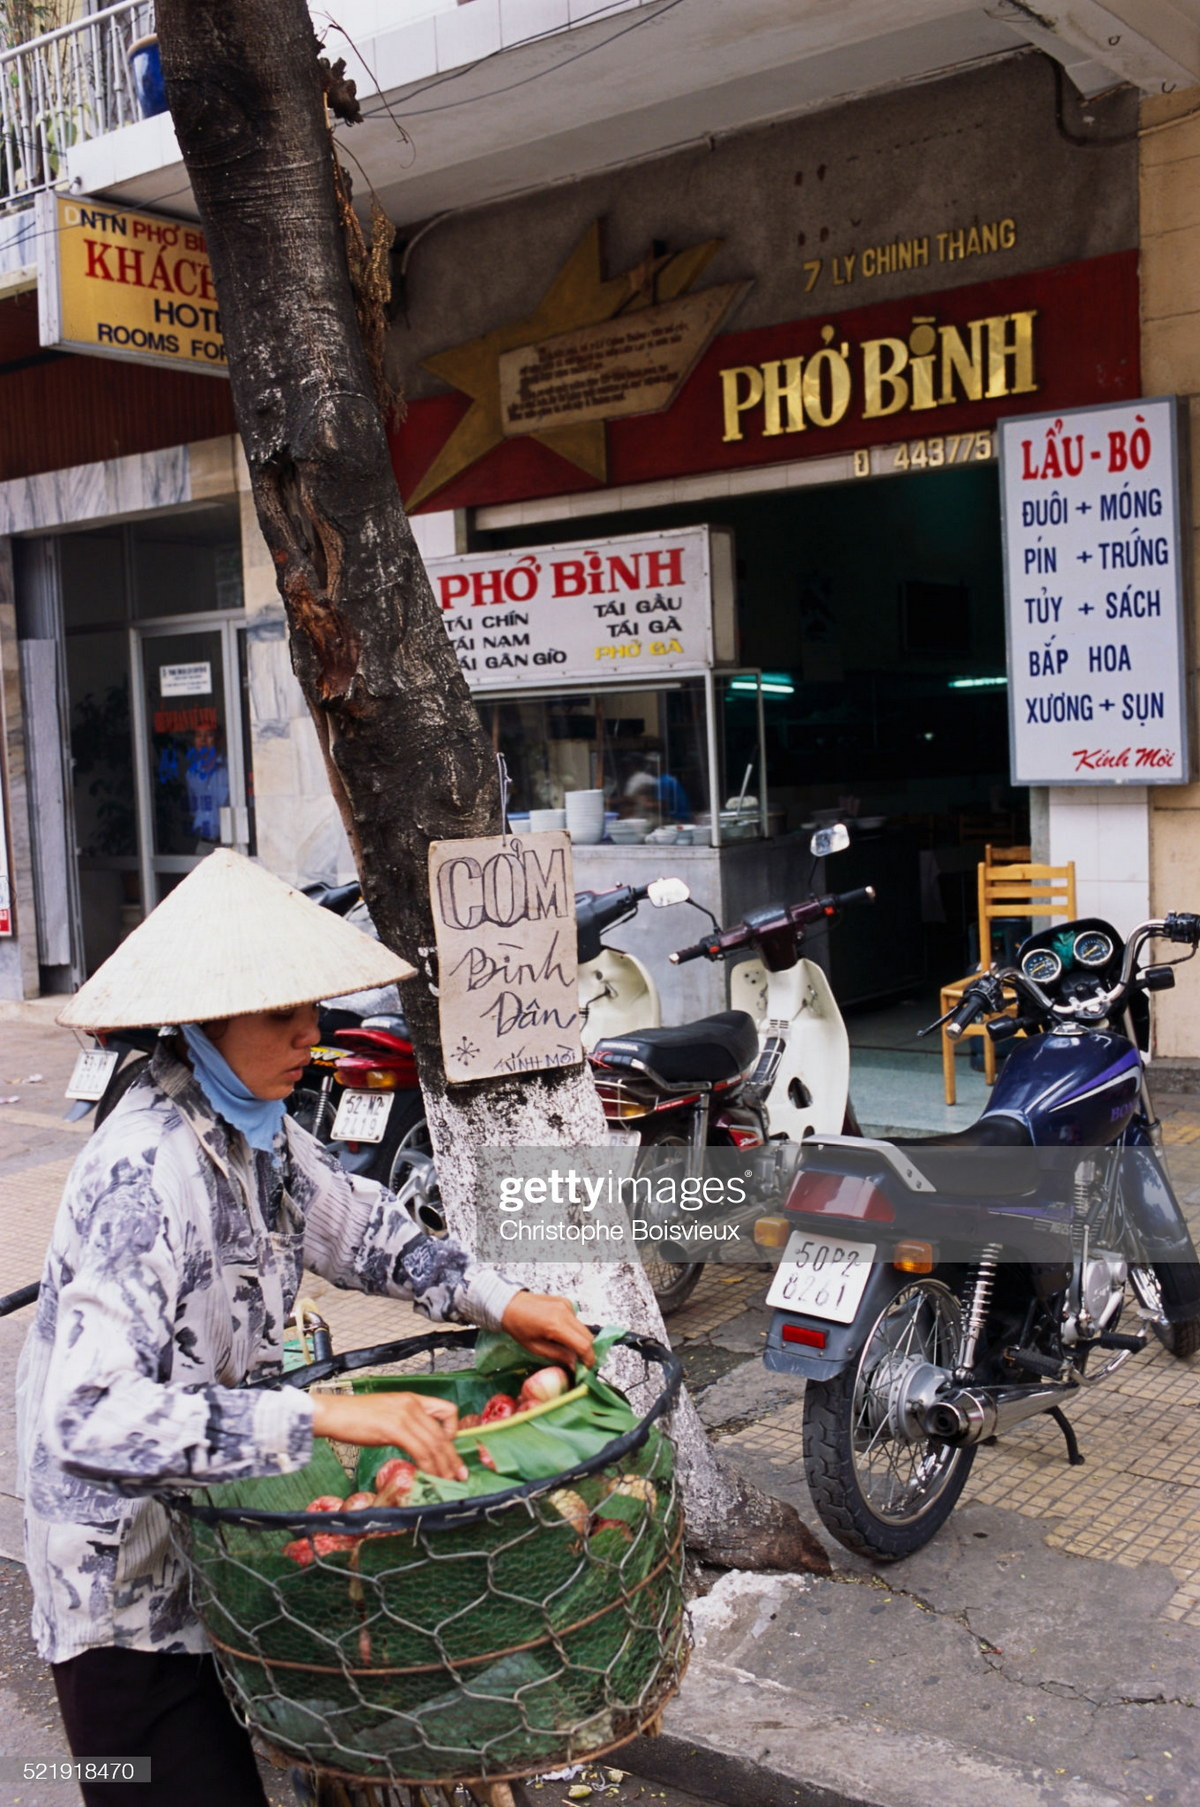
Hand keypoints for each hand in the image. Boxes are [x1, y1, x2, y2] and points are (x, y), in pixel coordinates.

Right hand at [310, 1391, 466, 1480]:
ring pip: (434, 1443)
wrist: (334, 1414)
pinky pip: (420, 1450)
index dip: (454, 1430)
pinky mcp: (395, 1429)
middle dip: (453, 1457)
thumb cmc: (355, 1417)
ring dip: (444, 1466)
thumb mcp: (388, 1415)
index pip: (447, 1409)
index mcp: (412, 1399)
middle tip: (460, 1474)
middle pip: (443, 1433)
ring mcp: (404, 1415)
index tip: (450, 1449)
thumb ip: (404, 1425)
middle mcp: (413, 1404)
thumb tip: (415, 1445)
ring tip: (449, 1481)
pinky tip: (429, 1475)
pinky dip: (428, 1465)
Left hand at [500, 1293, 594, 1370]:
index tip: (587, 1368)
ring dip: (580, 1340)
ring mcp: (567, 1305)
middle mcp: (565, 1312)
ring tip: (567, 1347)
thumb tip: (575, 1364)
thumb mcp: (535, 1348)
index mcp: (556, 1325)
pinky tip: (560, 1331)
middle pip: (589, 1336)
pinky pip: (576, 1319)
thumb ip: (558, 1356)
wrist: (509, 1304)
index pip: (584, 1345)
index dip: (588, 1358)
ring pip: (584, 1328)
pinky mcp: (566, 1302)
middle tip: (581, 1362)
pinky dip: (573, 1329)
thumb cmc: (518, 1327)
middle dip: (588, 1351)